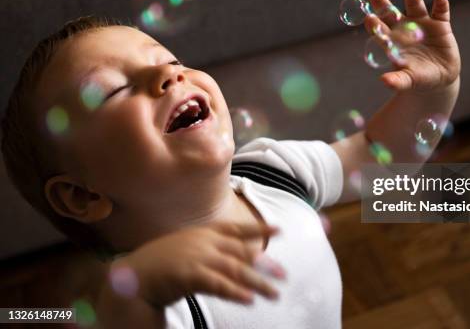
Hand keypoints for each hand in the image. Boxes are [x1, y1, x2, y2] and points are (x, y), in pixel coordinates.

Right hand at [113, 222, 284, 307]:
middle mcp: (203, 242)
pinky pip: (218, 285)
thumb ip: (208, 249)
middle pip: (241, 252)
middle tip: (284, 275)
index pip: (236, 229)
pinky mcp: (189, 275)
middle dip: (265, 263)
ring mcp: (196, 257)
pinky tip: (250, 299)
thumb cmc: (158, 264)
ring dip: (257, 282)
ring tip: (274, 293)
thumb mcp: (186, 248)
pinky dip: (235, 292)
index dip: (258, 227)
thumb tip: (233, 257)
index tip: (279, 228)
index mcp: (202, 232)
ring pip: (235, 270)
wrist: (129, 276)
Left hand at [364, 0, 460, 92]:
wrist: (439, 77)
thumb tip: (384, 82)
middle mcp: (405, 29)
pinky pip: (441, 12)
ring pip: (415, 6)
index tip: (369, 18)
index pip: (380, 31)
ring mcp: (422, 24)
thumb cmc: (418, 79)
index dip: (375, 24)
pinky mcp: (440, 25)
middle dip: (381, 2)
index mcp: (393, 42)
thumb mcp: (408, 81)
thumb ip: (397, 81)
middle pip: (391, 12)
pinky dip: (441, 4)